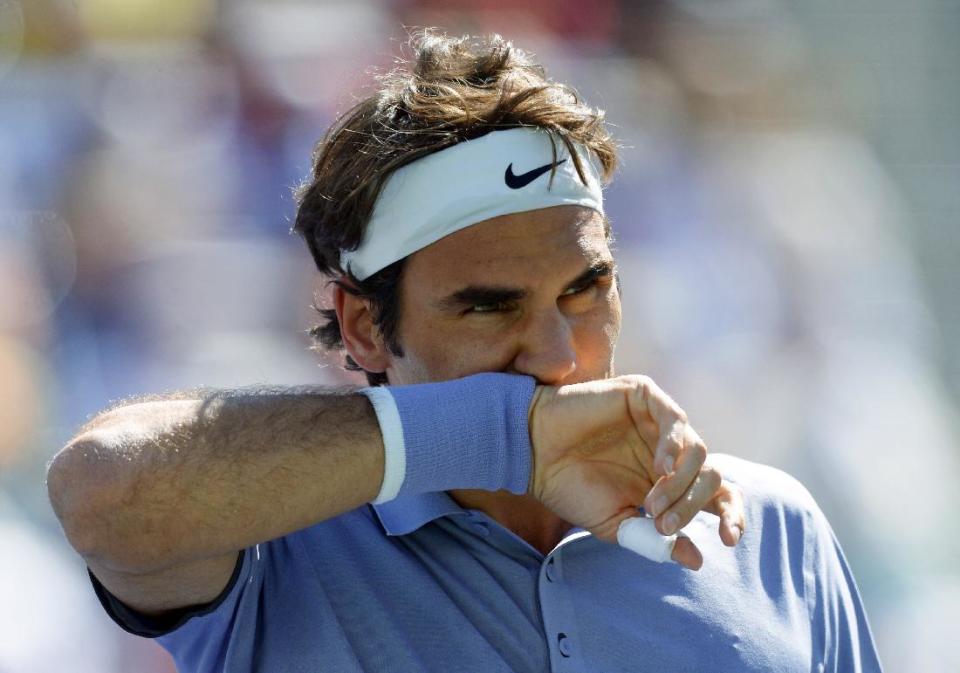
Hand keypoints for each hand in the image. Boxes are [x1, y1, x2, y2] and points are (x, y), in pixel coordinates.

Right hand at [528, 375, 744, 569]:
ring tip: (651, 502)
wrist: (534, 454)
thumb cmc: (571, 488)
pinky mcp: (643, 396)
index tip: (728, 541)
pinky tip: (658, 467)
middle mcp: (669, 451)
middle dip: (693, 506)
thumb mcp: (616, 524)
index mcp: (668, 481)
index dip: (731, 515)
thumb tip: (696, 560)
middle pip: (713, 476)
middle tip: (662, 524)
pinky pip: (677, 418)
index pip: (718, 495)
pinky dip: (674, 446)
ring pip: (699, 451)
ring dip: (681, 484)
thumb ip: (654, 540)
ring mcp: (658, 422)